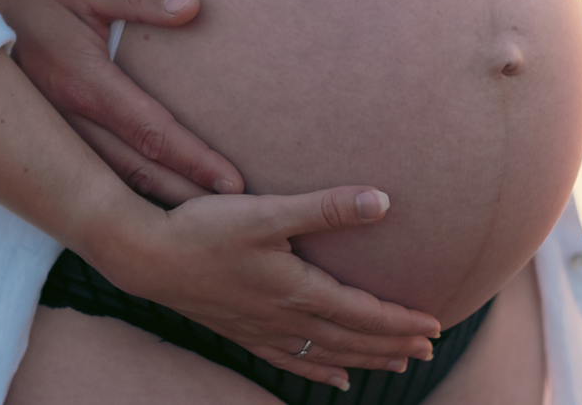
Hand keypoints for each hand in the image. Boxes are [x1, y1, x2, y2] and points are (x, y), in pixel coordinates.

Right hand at [0, 0, 243, 204]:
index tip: (233, 182)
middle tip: (237, 215)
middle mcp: (71, 120)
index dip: (193, 159)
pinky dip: (129, 195)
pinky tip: (156, 205)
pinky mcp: (51, 141)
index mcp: (85, 84)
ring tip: (207, 221)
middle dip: (189, 195)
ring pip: (116, 182)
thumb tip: (194, 7)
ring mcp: (58, 137)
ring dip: (161, 203)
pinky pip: (96, 175)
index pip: (152, 132)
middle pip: (139, 172)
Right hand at [96, 186, 439, 388]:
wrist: (147, 256)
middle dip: (391, 346)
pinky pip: (289, 361)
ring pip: (325, 354)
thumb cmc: (206, 229)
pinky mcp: (241, 331)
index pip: (364, 314)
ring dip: (363, 360)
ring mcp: (261, 330)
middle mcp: (285, 318)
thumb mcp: (269, 212)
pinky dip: (317, 371)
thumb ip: (326, 208)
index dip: (401, 322)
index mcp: (298, 290)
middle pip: (351, 340)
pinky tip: (332, 379)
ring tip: (394, 367)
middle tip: (427, 351)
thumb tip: (383, 201)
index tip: (434, 326)